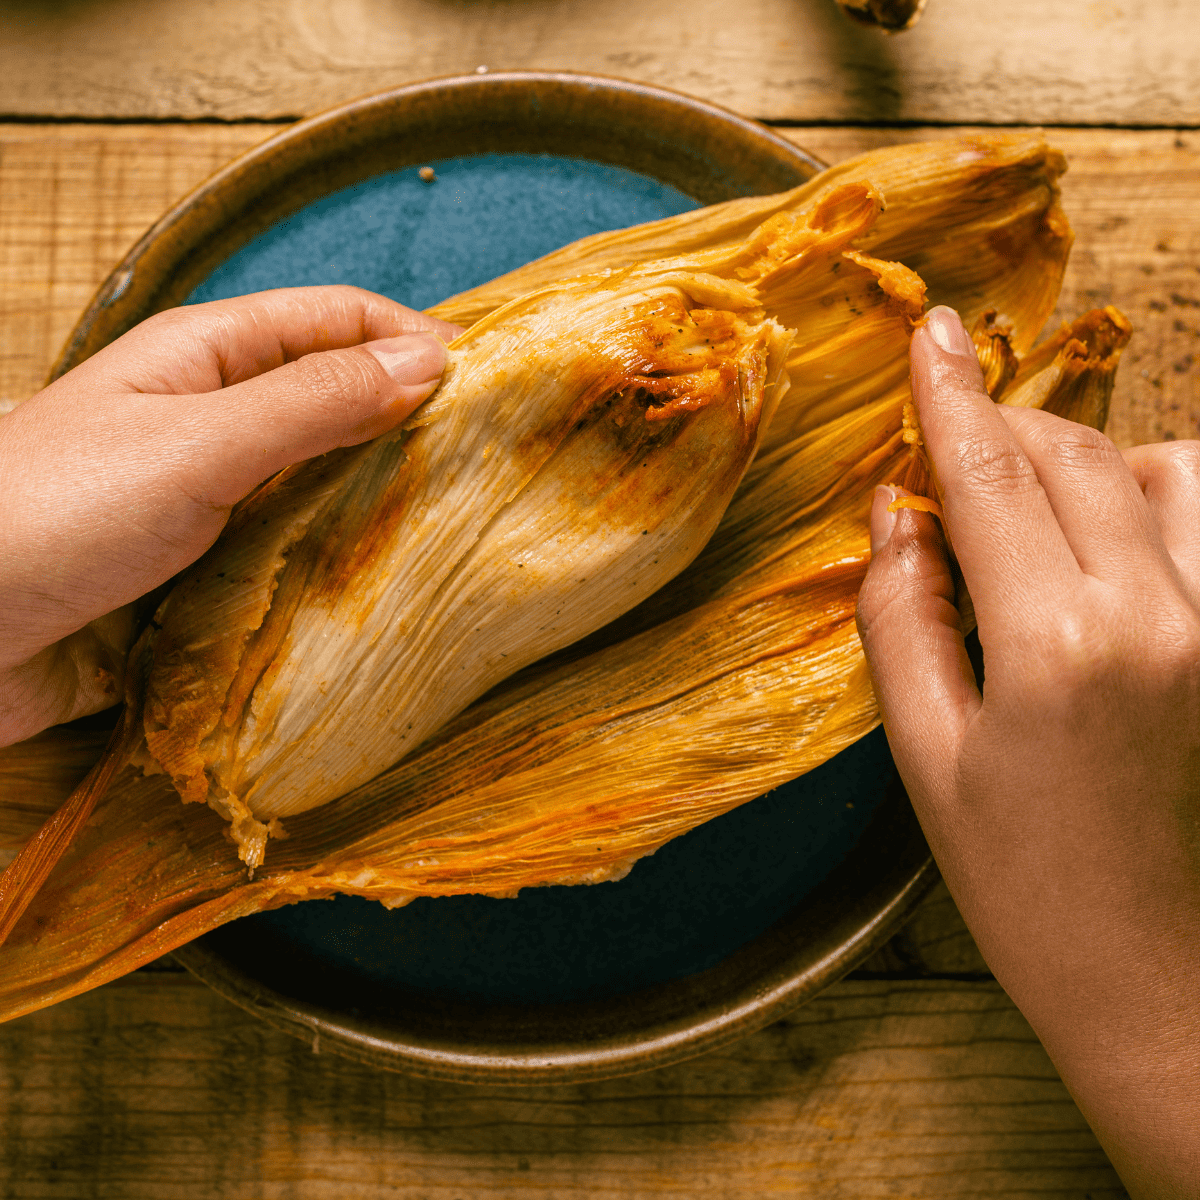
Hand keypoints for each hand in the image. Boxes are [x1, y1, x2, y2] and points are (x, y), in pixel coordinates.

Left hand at [0, 286, 458, 746]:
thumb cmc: (51, 516)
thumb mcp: (196, 444)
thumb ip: (311, 403)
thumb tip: (426, 360)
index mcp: (207, 357)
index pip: (336, 320)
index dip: (412, 337)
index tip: (491, 385)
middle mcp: (215, 420)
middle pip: (338, 400)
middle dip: (411, 423)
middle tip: (491, 464)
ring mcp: (213, 499)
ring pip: (323, 484)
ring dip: (381, 501)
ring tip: (454, 528)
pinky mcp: (206, 573)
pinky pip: (294, 556)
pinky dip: (341, 564)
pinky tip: (384, 587)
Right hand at [856, 306, 1199, 1195]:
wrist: (1163, 985)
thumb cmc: (1028, 887)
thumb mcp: (929, 759)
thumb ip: (904, 622)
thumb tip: (896, 520)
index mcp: (1057, 643)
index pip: (990, 482)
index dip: (950, 400)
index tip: (932, 333)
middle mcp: (1160, 615)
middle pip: (1073, 458)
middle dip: (1001, 426)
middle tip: (945, 435)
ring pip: (1161, 467)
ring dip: (1082, 454)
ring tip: (1022, 490)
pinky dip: (1157, 491)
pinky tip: (1108, 527)